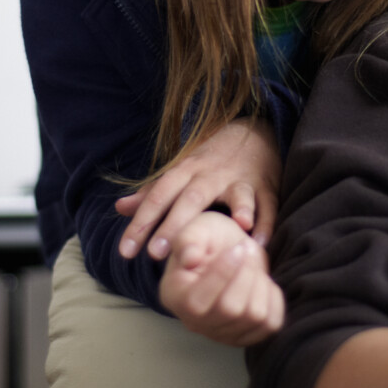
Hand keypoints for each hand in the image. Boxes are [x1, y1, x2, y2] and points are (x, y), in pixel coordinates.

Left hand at [115, 117, 278, 260]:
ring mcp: (240, 179)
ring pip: (237, 194)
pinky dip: (267, 221)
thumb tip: (119, 208)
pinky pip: (268, 204)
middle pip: (191, 198)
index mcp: (185, 170)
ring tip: (237, 228)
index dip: (141, 223)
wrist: (252, 133)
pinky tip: (261, 241)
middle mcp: (211, 174)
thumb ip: (152, 193)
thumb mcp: (179, 171)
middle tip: (156, 254)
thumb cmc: (209, 162)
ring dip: (239, 209)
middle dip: (174, 225)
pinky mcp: (266, 186)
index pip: (158, 196)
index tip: (125, 252)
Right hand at [159, 211, 283, 345]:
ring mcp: (221, 333)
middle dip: (246, 273)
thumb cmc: (209, 239)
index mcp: (174, 297)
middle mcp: (194, 322)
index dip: (223, 273)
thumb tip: (190, 259)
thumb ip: (188, 240)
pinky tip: (261, 281)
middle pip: (231, 310)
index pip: (197, 302)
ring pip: (255, 316)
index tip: (237, 247)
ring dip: (261, 282)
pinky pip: (271, 323)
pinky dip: (274, 298)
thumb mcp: (196, 228)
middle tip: (248, 249)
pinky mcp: (247, 335)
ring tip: (253, 263)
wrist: (227, 249)